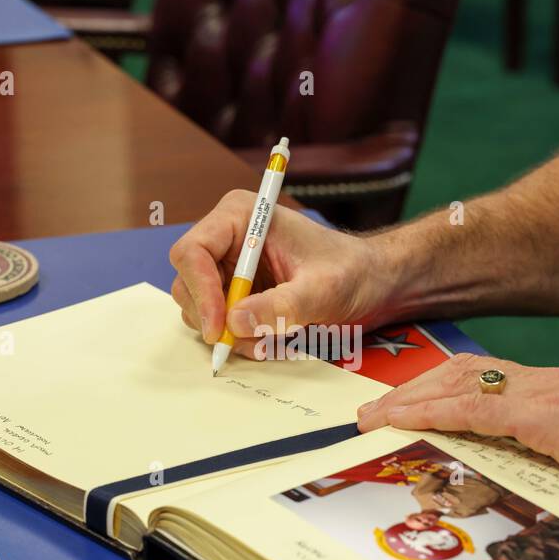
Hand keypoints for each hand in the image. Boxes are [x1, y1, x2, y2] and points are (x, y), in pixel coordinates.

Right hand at [169, 191, 395, 357]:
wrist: (371, 284)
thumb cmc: (352, 272)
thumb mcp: (323, 290)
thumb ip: (283, 306)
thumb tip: (235, 322)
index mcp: (241, 216)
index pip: (192, 252)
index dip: (200, 291)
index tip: (220, 328)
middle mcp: (227, 239)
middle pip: (188, 283)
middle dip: (214, 318)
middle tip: (249, 343)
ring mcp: (228, 268)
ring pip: (200, 309)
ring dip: (231, 334)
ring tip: (274, 340)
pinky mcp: (235, 294)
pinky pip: (220, 324)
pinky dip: (241, 339)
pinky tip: (274, 339)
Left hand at [356, 354, 558, 520]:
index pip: (493, 381)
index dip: (448, 389)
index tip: (415, 403)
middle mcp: (550, 384)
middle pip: (466, 374)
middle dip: (417, 389)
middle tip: (378, 411)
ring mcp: (546, 395)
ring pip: (459, 386)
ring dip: (409, 401)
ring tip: (373, 420)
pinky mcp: (544, 415)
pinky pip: (471, 409)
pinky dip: (428, 412)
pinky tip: (400, 421)